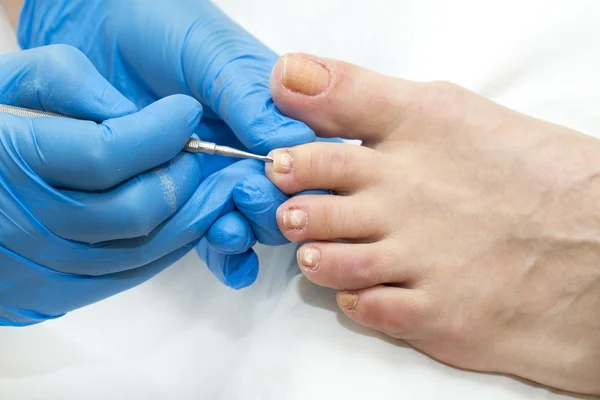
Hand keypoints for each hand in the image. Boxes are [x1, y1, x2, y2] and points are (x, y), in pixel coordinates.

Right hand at [0, 45, 264, 324]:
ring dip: (186, 218)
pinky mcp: (46, 296)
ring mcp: (37, 268)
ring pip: (139, 251)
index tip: (185, 112)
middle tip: (195, 152)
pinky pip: (123, 278)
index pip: (107, 153)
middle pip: (134, 209)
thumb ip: (59, 79)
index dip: (160, 132)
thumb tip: (130, 110)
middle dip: (180, 176)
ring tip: (208, 189)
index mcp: (11, 162)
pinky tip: (179, 222)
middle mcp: (26, 224)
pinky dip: (162, 250)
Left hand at [17, 0, 314, 286]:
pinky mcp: (187, 199)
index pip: (309, 157)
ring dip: (245, 236)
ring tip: (224, 231)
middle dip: (269, 211)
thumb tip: (291, 142)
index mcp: (273, 113)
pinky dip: (226, 256)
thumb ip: (248, 95)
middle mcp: (251, 149)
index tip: (273, 176)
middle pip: (286, 200)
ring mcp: (219, 176)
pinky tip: (226, 258)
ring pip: (251, 224)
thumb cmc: (158, 27)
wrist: (94, 31)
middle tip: (241, 196)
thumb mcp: (209, 51)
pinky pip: (214, 237)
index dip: (302, 178)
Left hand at [265, 53, 599, 393]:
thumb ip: (359, 95)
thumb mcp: (445, 110)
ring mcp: (419, 261)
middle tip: (296, 211)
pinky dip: (355, 300)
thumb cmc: (527, 172)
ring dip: (318, 257)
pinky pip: (368, 311)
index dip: (288, 156)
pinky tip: (362, 288)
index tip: (281, 164)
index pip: (318, 144)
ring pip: (331, 263)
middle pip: (313, 208)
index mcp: (410, 141)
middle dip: (294, 210)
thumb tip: (286, 74)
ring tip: (319, 251)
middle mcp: (407, 201)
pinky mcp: (435, 314)